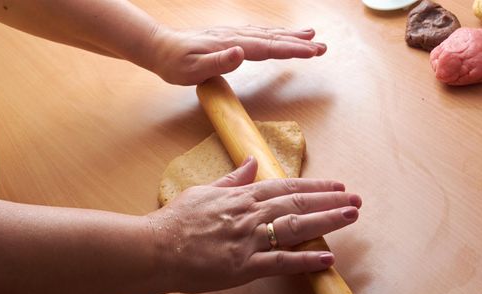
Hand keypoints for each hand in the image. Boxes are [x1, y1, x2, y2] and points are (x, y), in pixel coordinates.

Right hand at [147, 157, 360, 293]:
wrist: (155, 247)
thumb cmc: (176, 219)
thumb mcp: (204, 191)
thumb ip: (232, 179)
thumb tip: (250, 161)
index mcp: (241, 196)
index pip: (286, 186)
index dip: (314, 186)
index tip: (336, 185)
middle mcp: (250, 214)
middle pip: (298, 204)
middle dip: (329, 201)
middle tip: (355, 199)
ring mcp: (249, 240)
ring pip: (296, 227)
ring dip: (327, 221)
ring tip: (351, 216)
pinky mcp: (244, 266)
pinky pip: (281, 263)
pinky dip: (305, 260)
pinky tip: (327, 257)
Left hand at [150, 25, 326, 84]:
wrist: (159, 48)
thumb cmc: (174, 63)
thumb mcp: (191, 69)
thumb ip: (217, 62)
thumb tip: (241, 53)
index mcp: (230, 45)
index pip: (267, 48)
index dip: (291, 50)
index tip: (312, 51)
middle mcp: (235, 37)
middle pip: (273, 39)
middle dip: (299, 43)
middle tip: (322, 47)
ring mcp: (233, 35)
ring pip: (267, 35)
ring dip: (290, 36)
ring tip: (311, 36)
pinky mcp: (229, 37)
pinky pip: (258, 35)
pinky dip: (274, 35)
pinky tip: (280, 36)